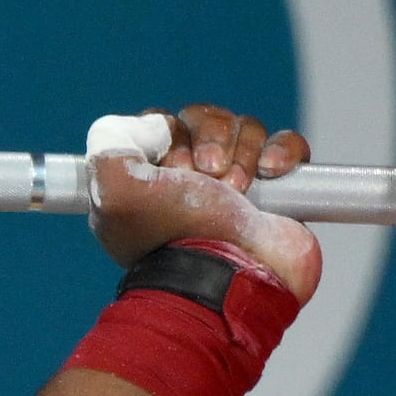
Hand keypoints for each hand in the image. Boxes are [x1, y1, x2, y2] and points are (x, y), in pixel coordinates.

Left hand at [88, 101, 320, 299]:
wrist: (231, 275)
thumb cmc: (174, 234)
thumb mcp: (111, 186)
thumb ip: (110, 139)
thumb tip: (154, 125)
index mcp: (146, 183)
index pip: (161, 125)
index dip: (169, 135)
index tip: (171, 168)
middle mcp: (188, 185)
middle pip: (203, 120)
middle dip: (210, 140)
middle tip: (208, 176)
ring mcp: (235, 188)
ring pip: (245, 129)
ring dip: (243, 151)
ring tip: (236, 189)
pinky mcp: (278, 194)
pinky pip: (286, 145)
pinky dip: (281, 151)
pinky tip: (270, 173)